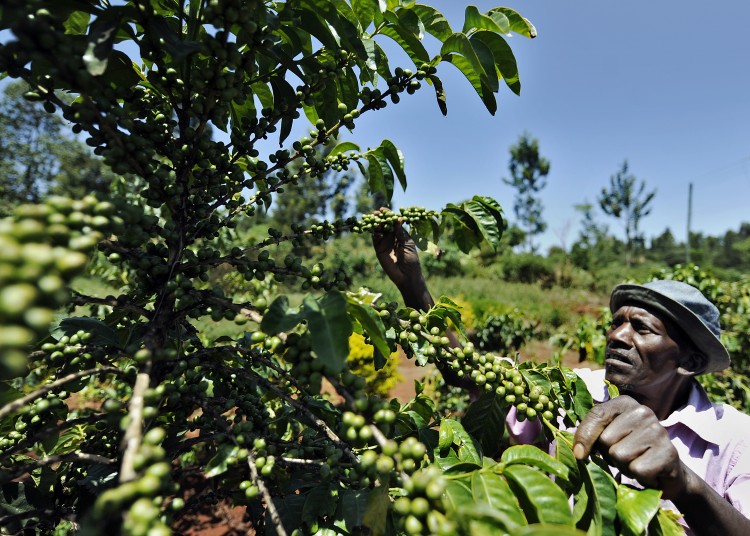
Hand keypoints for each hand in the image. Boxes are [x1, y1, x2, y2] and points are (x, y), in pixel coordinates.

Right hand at [371, 212, 424, 293]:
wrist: (406, 275)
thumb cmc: (411, 259)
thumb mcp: (407, 243)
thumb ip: (400, 232)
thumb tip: (398, 218)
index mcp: (400, 234)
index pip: (393, 222)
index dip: (388, 215)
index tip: (384, 209)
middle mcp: (391, 237)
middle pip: (384, 224)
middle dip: (380, 218)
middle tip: (376, 212)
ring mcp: (384, 243)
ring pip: (378, 231)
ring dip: (376, 225)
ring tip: (375, 220)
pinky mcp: (379, 250)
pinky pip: (375, 240)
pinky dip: (375, 235)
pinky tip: (377, 233)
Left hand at [573, 396, 687, 498]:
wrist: (667, 469)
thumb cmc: (631, 450)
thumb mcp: (608, 437)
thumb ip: (590, 435)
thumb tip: (577, 452)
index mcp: (625, 403)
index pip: (597, 415)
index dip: (584, 436)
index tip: (579, 454)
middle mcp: (643, 412)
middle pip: (606, 439)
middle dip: (610, 454)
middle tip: (625, 455)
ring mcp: (658, 430)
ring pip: (620, 455)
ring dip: (624, 466)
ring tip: (637, 462)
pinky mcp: (669, 452)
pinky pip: (637, 469)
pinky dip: (640, 476)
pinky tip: (649, 470)